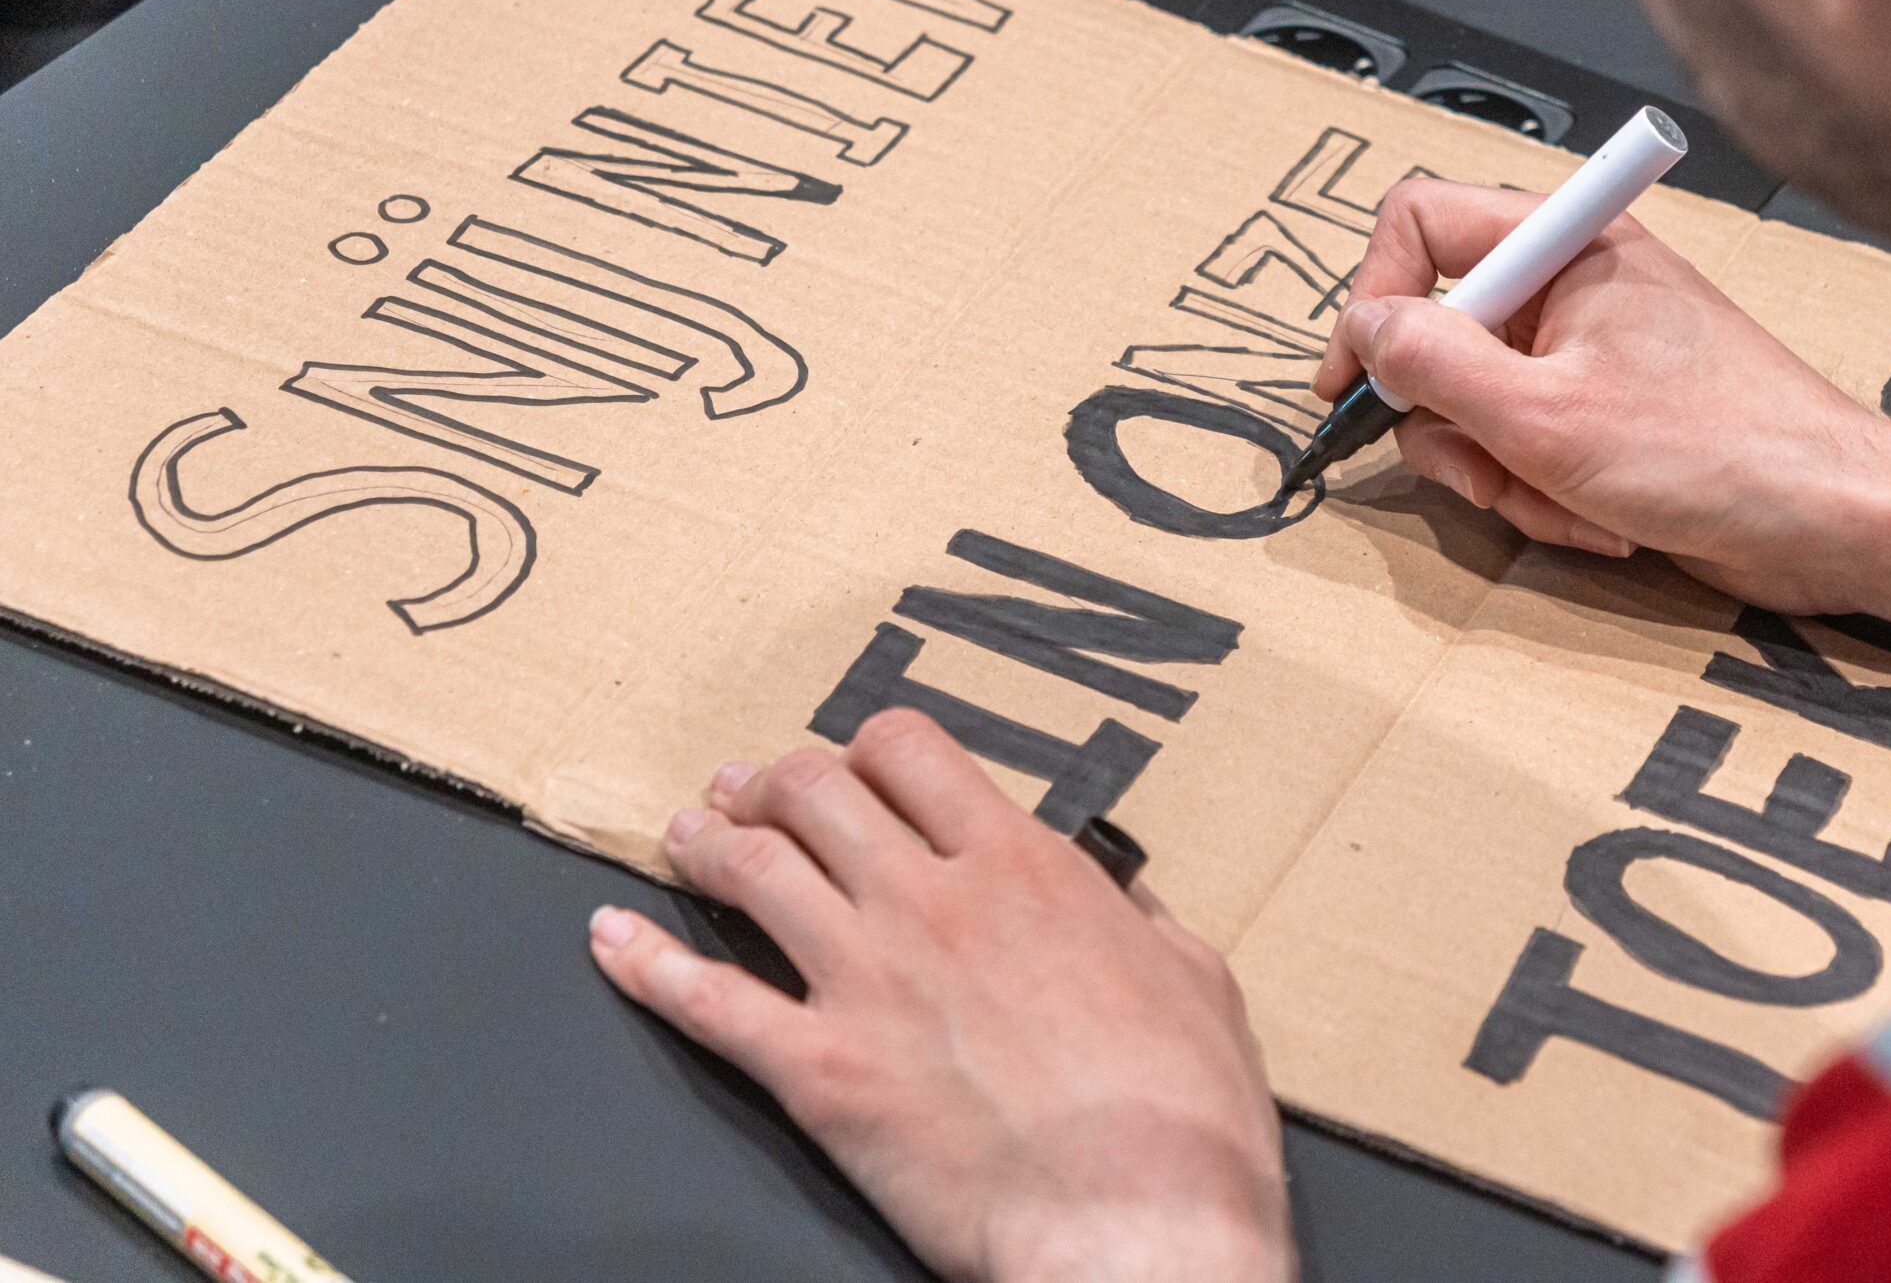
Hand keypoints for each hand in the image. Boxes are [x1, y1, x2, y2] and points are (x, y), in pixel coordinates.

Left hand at [588, 710, 1295, 1282]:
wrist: (1136, 1220)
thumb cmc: (1184, 1115)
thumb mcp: (1198, 982)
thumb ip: (1146, 923)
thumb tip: (1128, 903)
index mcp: (1024, 867)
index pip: (912, 752)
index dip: (870, 748)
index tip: (858, 767)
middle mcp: (932, 901)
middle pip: (815, 790)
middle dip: (774, 780)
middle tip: (753, 791)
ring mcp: (866, 980)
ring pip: (752, 870)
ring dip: (706, 843)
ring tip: (683, 836)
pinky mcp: (819, 1070)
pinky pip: (707, 1000)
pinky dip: (646, 963)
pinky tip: (612, 940)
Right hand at [1316, 179, 1890, 614]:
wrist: (1834, 520)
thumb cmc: (1720, 451)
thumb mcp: (1547, 416)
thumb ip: (1437, 366)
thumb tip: (1365, 331)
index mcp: (1568, 242)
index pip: (1421, 224)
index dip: (1373, 298)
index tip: (1355, 383)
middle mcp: (1574, 282)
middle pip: (1439, 332)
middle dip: (1450, 423)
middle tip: (1488, 470)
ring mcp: (1588, 351)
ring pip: (1474, 405)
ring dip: (1501, 474)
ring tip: (1567, 504)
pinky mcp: (1605, 414)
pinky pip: (1523, 448)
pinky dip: (1543, 494)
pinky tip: (1601, 521)